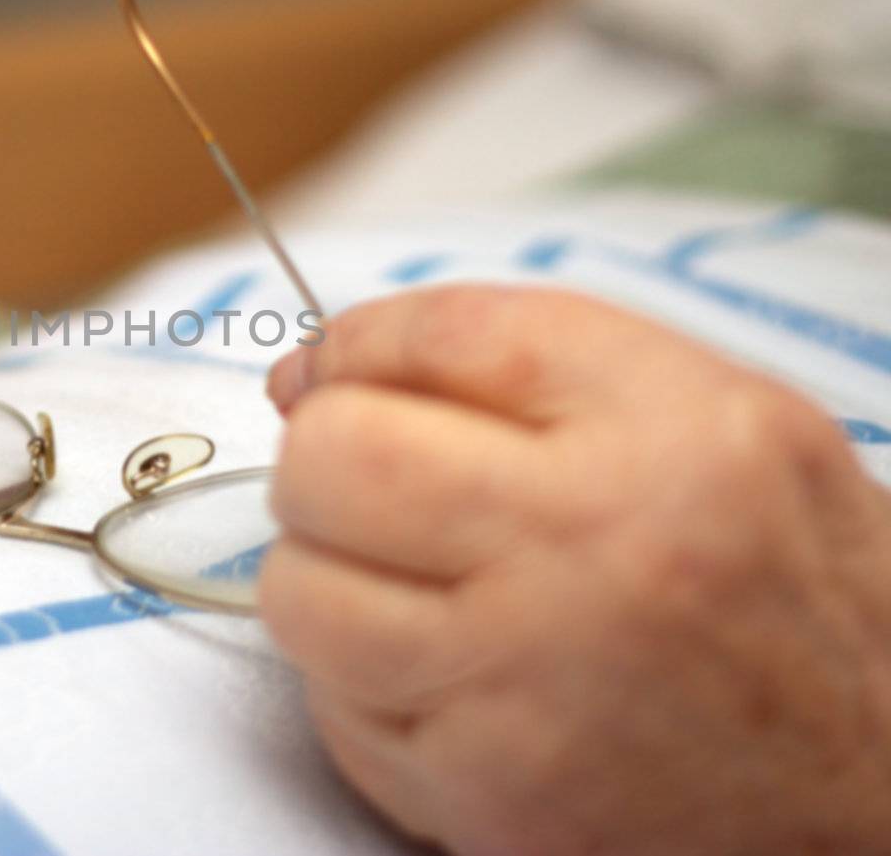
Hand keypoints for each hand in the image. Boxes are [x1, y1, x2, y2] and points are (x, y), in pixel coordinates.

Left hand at [261, 285, 890, 854]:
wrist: (880, 777)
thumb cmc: (786, 584)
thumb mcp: (714, 415)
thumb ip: (522, 360)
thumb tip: (314, 371)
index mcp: (670, 433)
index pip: (440, 336)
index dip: (354, 344)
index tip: (334, 370)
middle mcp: (597, 553)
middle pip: (335, 458)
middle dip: (320, 458)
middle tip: (363, 482)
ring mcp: (531, 687)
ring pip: (298, 591)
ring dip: (324, 576)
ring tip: (405, 585)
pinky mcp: (487, 796)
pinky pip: (332, 708)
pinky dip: (357, 681)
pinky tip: (440, 673)